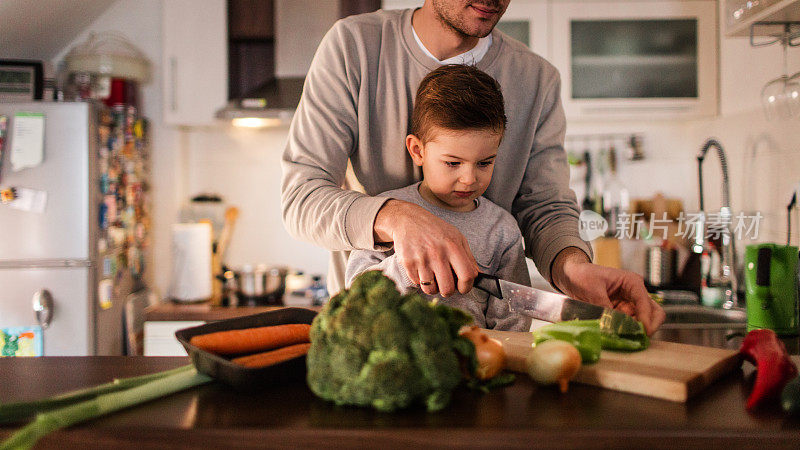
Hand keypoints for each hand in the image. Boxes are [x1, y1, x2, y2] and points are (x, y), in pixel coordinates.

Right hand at [374, 200, 478, 295]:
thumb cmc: (434, 229)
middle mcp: (437, 253)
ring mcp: (421, 259)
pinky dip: (420, 280)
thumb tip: (477, 276)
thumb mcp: (456, 237)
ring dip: (433, 288)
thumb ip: (468, 257)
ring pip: (431, 290)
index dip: (466, 286)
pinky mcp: (407, 263)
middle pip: (448, 288)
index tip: (463, 287)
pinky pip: (417, 283)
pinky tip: (420, 269)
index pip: (467, 276)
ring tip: (432, 277)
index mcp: (453, 246)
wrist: (407, 219)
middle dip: (448, 291)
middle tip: (446, 285)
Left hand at [551, 247, 665, 335]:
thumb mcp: (592, 289)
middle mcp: (634, 293)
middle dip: (650, 325)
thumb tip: (611, 323)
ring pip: (644, 320)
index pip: (645, 302)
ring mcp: (629, 304)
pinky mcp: (622, 313)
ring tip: (625, 338)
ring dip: (637, 330)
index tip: (643, 331)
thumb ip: (604, 306)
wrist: (572, 276)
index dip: (646, 318)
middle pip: (654, 312)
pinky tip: (618, 336)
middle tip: (640, 337)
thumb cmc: (583, 276)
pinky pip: (630, 324)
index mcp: (631, 282)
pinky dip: (627, 331)